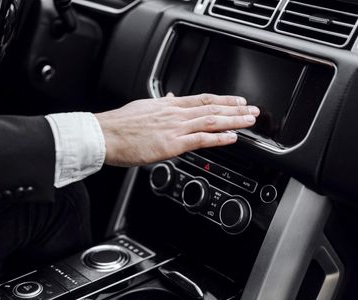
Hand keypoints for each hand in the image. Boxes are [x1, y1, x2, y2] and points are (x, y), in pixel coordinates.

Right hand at [95, 93, 259, 166]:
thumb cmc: (119, 125)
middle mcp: (175, 113)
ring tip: (249, 121)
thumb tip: (170, 97)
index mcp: (167, 105)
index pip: (202, 99)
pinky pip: (201, 139)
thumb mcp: (142, 107)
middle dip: (235, 109)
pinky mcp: (171, 144)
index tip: (237, 100)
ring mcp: (175, 128)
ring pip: (211, 121)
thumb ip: (160, 104)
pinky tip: (232, 138)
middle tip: (252, 110)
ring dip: (233, 121)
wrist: (105, 134)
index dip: (222, 100)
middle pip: (212, 109)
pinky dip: (219, 138)